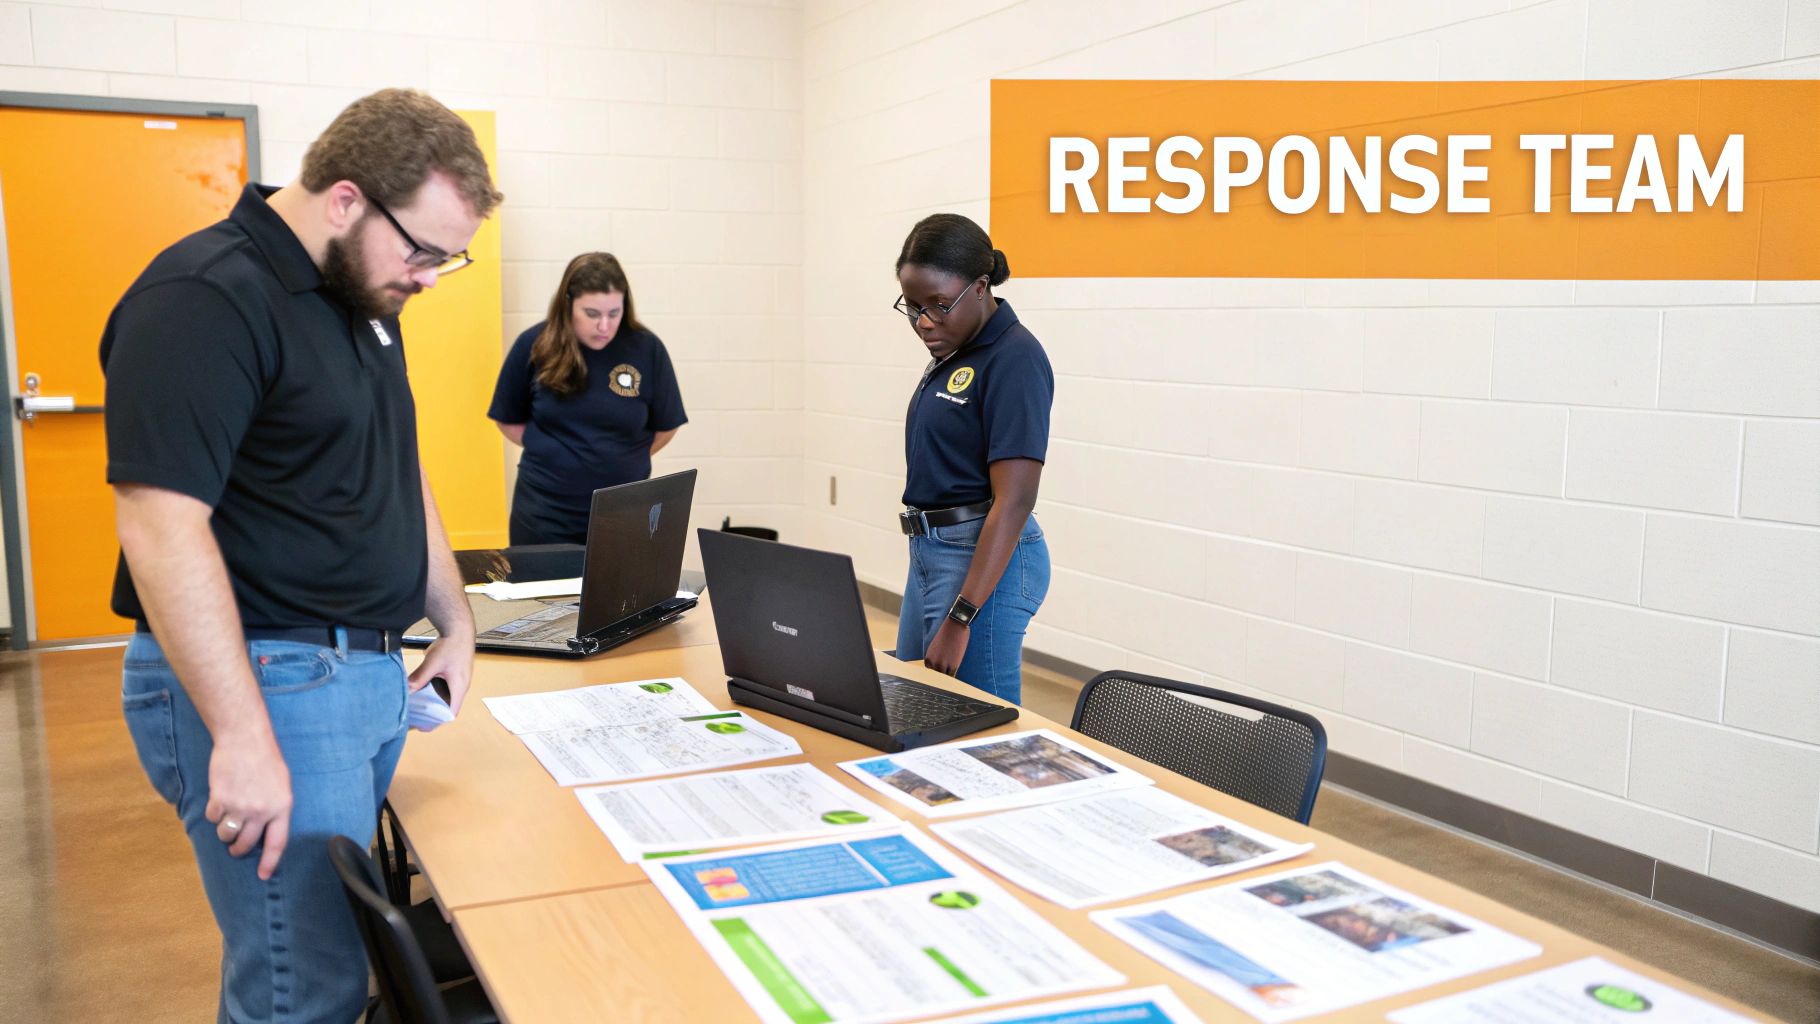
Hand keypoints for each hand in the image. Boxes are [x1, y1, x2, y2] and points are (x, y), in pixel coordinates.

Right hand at [204, 731, 291, 879]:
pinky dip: (214, 812)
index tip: (263, 876)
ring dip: (224, 830)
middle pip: (246, 844)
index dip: (269, 862)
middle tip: (235, 846)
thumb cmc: (265, 759)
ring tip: (229, 815)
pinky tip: (220, 798)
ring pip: (226, 834)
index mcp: (282, 807)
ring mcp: (240, 806)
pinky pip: (213, 818)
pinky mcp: (220, 800)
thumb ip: (275, 807)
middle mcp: (261, 811)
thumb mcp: (282, 784)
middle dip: (238, 849)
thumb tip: (267, 829)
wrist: (244, 739)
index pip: (277, 843)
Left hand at [410, 633, 473, 715]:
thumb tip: (407, 690)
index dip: (439, 721)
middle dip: (433, 714)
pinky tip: (421, 691)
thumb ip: (420, 677)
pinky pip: (445, 688)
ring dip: (434, 703)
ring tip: (417, 707)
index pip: (451, 712)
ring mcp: (458, 680)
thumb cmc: (451, 645)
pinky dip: (435, 693)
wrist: (459, 628)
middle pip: (448, 706)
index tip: (425, 727)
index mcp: (459, 687)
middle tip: (416, 719)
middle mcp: (461, 686)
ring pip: (446, 697)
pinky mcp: (454, 674)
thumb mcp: (433, 662)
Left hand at [923, 619, 969, 676]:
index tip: (940, 671)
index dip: (935, 670)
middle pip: (936, 675)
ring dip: (947, 675)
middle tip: (945, 675)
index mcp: (928, 657)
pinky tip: (955, 673)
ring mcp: (943, 664)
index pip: (930, 669)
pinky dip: (953, 676)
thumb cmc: (947, 633)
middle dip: (941, 674)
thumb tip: (939, 663)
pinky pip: (952, 675)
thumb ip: (936, 655)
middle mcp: (934, 662)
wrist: (955, 625)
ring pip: (944, 676)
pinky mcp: (953, 665)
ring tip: (950, 676)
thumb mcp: (936, 645)